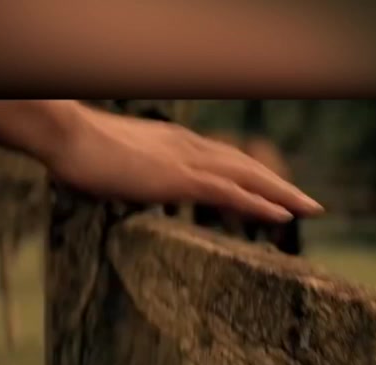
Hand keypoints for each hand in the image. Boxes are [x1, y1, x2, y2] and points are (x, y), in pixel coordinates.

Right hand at [43, 104, 322, 223]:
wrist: (66, 136)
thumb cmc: (78, 153)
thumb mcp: (114, 168)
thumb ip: (131, 178)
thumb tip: (131, 189)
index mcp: (174, 144)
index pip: (224, 161)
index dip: (252, 177)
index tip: (274, 193)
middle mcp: (188, 147)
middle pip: (245, 166)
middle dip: (279, 185)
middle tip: (308, 203)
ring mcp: (185, 161)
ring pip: (247, 176)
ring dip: (282, 193)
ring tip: (309, 208)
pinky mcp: (178, 177)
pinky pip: (229, 192)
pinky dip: (259, 204)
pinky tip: (282, 216)